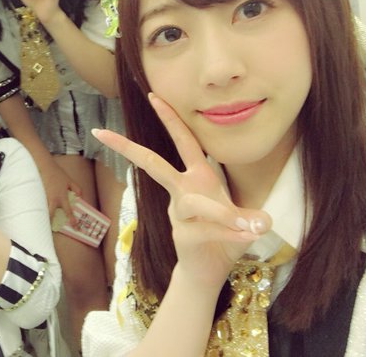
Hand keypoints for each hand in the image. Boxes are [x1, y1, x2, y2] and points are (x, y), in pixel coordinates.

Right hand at [38, 159, 81, 224]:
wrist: (46, 167)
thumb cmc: (58, 174)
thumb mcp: (70, 181)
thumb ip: (77, 189)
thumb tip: (80, 197)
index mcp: (62, 197)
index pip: (68, 211)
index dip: (72, 220)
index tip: (75, 227)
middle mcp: (53, 199)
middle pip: (51, 215)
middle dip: (51, 222)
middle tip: (53, 228)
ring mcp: (44, 197)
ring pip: (44, 210)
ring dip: (45, 215)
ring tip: (44, 221)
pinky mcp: (39, 195)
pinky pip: (41, 204)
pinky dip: (41, 208)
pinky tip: (40, 210)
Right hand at [92, 93, 270, 288]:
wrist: (211, 269)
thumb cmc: (224, 236)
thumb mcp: (241, 218)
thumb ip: (249, 216)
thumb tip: (264, 221)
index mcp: (197, 176)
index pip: (183, 140)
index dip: (170, 117)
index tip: (153, 95)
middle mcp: (182, 190)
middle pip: (152, 164)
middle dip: (128, 148)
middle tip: (102, 134)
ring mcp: (179, 213)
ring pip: (194, 203)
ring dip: (223, 214)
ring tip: (250, 225)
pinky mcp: (183, 235)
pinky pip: (208, 230)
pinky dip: (232, 234)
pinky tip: (250, 238)